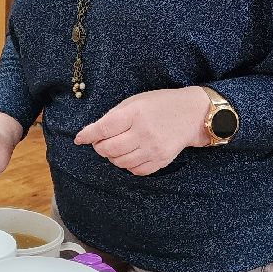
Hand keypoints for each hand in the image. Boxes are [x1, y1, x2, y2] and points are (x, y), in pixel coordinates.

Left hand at [74, 87, 211, 175]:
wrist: (192, 114)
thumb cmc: (161, 104)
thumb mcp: (136, 100)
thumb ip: (115, 115)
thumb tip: (94, 131)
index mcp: (135, 114)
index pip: (103, 129)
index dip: (88, 135)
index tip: (80, 138)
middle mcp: (143, 133)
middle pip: (108, 149)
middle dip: (99, 146)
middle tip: (100, 141)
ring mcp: (152, 149)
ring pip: (119, 162)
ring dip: (112, 156)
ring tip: (116, 146)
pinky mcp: (160, 161)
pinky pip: (135, 170)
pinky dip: (127, 165)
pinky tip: (130, 154)